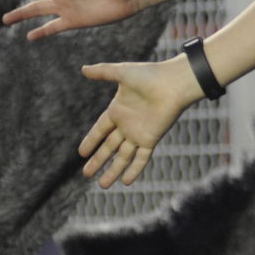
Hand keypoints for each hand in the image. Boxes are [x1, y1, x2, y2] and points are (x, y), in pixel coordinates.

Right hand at [78, 56, 197, 186]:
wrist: (173, 83)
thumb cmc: (149, 75)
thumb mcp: (121, 72)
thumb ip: (102, 72)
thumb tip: (82, 69)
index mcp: (118, 110)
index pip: (100, 130)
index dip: (91, 141)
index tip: (81, 153)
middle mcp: (127, 125)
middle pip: (109, 147)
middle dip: (97, 161)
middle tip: (86, 174)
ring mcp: (139, 133)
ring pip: (123, 157)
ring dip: (113, 171)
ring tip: (102, 186)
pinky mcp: (150, 139)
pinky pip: (141, 158)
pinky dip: (134, 170)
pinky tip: (126, 182)